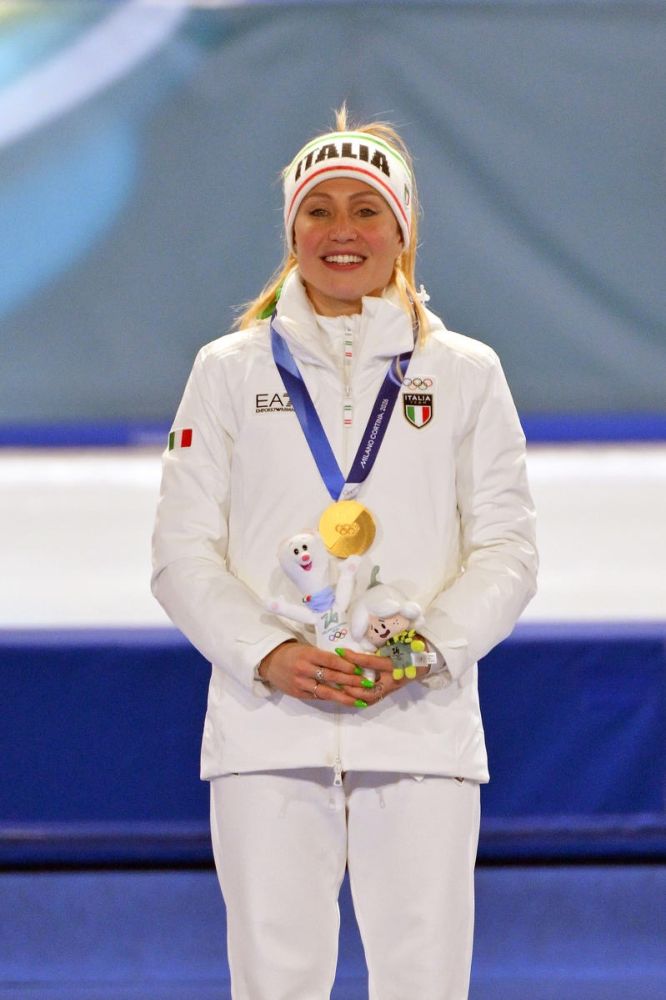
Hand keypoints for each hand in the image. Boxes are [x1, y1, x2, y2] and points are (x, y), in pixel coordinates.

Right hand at [258, 641, 380, 707]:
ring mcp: (301, 683)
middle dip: (351, 682)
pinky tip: (343, 701)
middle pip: (332, 677)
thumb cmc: (292, 652)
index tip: (360, 670)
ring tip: (359, 700)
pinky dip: (331, 698)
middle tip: (367, 685)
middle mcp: (304, 669)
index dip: (347, 666)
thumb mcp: (306, 648)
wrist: (270, 662)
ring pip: (326, 691)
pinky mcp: (298, 694)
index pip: (331, 661)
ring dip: (344, 696)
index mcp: (308, 654)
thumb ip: (323, 656)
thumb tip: (347, 662)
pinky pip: (318, 697)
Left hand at [332, 646, 427, 705]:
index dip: (353, 657)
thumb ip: (384, 637)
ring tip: (338, 685)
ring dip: (353, 694)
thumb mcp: (402, 637)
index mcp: (395, 664)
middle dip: (350, 685)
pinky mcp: (390, 692)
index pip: (370, 663)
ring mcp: (391, 688)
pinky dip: (360, 699)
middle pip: (368, 690)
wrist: (428, 658)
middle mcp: (393, 680)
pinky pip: (373, 700)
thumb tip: (363, 631)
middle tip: (336, 676)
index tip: (339, 651)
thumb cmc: (414, 645)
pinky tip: (348, 693)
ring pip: (370, 698)